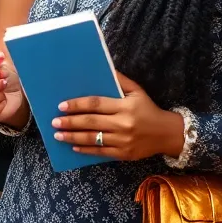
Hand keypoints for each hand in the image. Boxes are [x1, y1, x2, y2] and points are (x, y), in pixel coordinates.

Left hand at [52, 72, 181, 161]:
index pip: (96, 104)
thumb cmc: (148, 109)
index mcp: (125, 106)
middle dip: (70, 122)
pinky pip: (101, 153)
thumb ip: (120, 80)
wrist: (167, 133)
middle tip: (54, 121)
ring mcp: (123, 140)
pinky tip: (74, 146)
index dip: (77, 104)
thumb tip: (104, 68)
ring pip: (93, 139)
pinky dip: (86, 150)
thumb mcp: (137, 90)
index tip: (61, 106)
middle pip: (91, 122)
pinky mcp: (124, 154)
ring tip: (58, 135)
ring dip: (73, 137)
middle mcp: (123, 123)